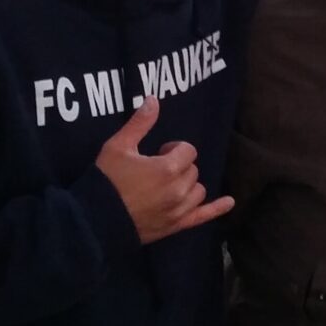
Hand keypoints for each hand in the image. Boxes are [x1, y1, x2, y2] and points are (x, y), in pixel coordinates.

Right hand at [95, 93, 234, 242]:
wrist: (95, 219)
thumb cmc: (106, 180)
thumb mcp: (118, 147)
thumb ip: (140, 123)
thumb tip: (154, 99)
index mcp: (167, 168)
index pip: (188, 151)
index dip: (173, 149)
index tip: (157, 153)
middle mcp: (178, 190)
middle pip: (193, 170)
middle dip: (178, 166)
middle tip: (156, 169)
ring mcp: (179, 210)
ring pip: (198, 190)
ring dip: (187, 184)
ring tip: (168, 185)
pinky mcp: (176, 226)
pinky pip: (203, 216)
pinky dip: (217, 209)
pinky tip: (229, 202)